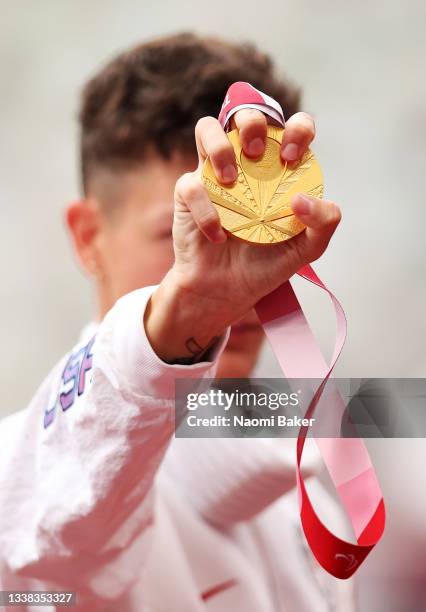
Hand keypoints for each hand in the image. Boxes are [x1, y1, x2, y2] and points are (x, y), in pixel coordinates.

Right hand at [145, 109, 340, 362]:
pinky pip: (190, 185)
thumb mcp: (307, 248)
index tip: (291, 158)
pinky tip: (218, 235)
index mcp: (279, 170)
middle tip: (257, 155)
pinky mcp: (188, 194)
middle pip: (246, 114)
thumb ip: (324, 223)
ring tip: (230, 180)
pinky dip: (205, 210)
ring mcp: (215, 175)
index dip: (296, 129)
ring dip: (219, 146)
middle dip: (252, 123)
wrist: (227, 291)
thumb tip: (302, 198)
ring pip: (207, 128)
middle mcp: (246, 165)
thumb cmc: (266, 264)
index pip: (292, 128)